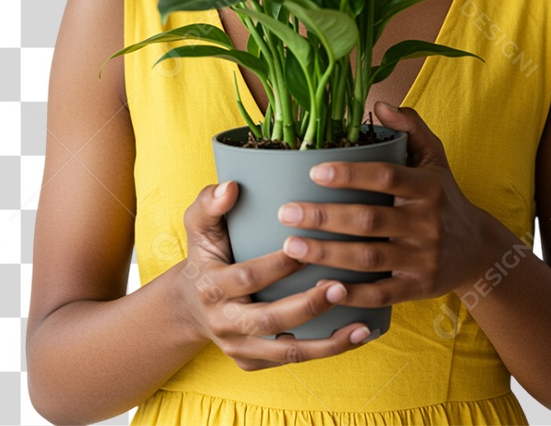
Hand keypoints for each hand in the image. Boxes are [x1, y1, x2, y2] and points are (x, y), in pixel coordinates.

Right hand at [177, 180, 375, 369]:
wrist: (189, 303)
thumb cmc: (206, 254)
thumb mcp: (199, 225)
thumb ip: (209, 203)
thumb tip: (230, 187)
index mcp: (211, 286)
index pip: (247, 278)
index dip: (278, 266)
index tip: (309, 246)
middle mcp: (223, 322)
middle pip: (267, 320)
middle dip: (306, 306)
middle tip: (340, 286)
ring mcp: (238, 346)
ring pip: (285, 352)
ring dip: (325, 343)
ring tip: (360, 328)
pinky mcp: (252, 361)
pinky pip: (289, 361)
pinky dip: (323, 352)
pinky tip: (353, 337)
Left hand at [276, 102, 489, 306]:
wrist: (478, 250)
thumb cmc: (444, 196)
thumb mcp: (435, 157)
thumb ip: (411, 127)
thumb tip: (380, 104)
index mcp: (427, 187)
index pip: (386, 177)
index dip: (351, 174)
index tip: (315, 171)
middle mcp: (426, 223)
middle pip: (369, 220)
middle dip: (324, 217)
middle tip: (286, 213)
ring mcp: (422, 258)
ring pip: (369, 258)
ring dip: (327, 254)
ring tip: (291, 246)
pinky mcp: (418, 289)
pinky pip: (381, 294)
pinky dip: (352, 293)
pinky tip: (322, 287)